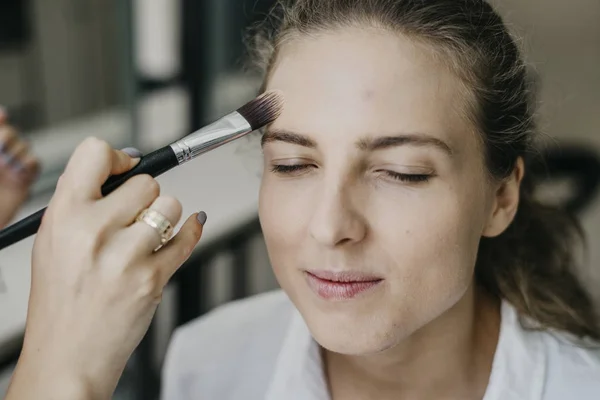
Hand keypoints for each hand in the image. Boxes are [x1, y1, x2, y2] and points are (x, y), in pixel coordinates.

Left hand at [0, 108, 39, 227]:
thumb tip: (3, 112)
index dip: (1, 119)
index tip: (2, 116)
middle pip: (10, 134)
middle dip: (7, 137)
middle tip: (1, 148)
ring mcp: (7, 169)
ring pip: (24, 147)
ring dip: (18, 154)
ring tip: (7, 166)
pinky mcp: (21, 182)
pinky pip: (34, 165)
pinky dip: (29, 166)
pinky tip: (19, 173)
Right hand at [6, 137, 205, 399]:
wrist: (68, 354)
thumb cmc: (61, 300)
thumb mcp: (52, 241)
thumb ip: (80, 202)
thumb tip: (119, 169)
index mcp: (64, 216)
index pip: (95, 153)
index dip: (117, 157)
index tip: (126, 168)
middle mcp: (95, 231)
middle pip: (147, 182)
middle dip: (146, 198)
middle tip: (136, 217)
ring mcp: (127, 256)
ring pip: (171, 205)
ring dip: (165, 218)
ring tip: (148, 236)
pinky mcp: (153, 277)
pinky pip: (188, 236)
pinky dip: (193, 229)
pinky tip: (191, 226)